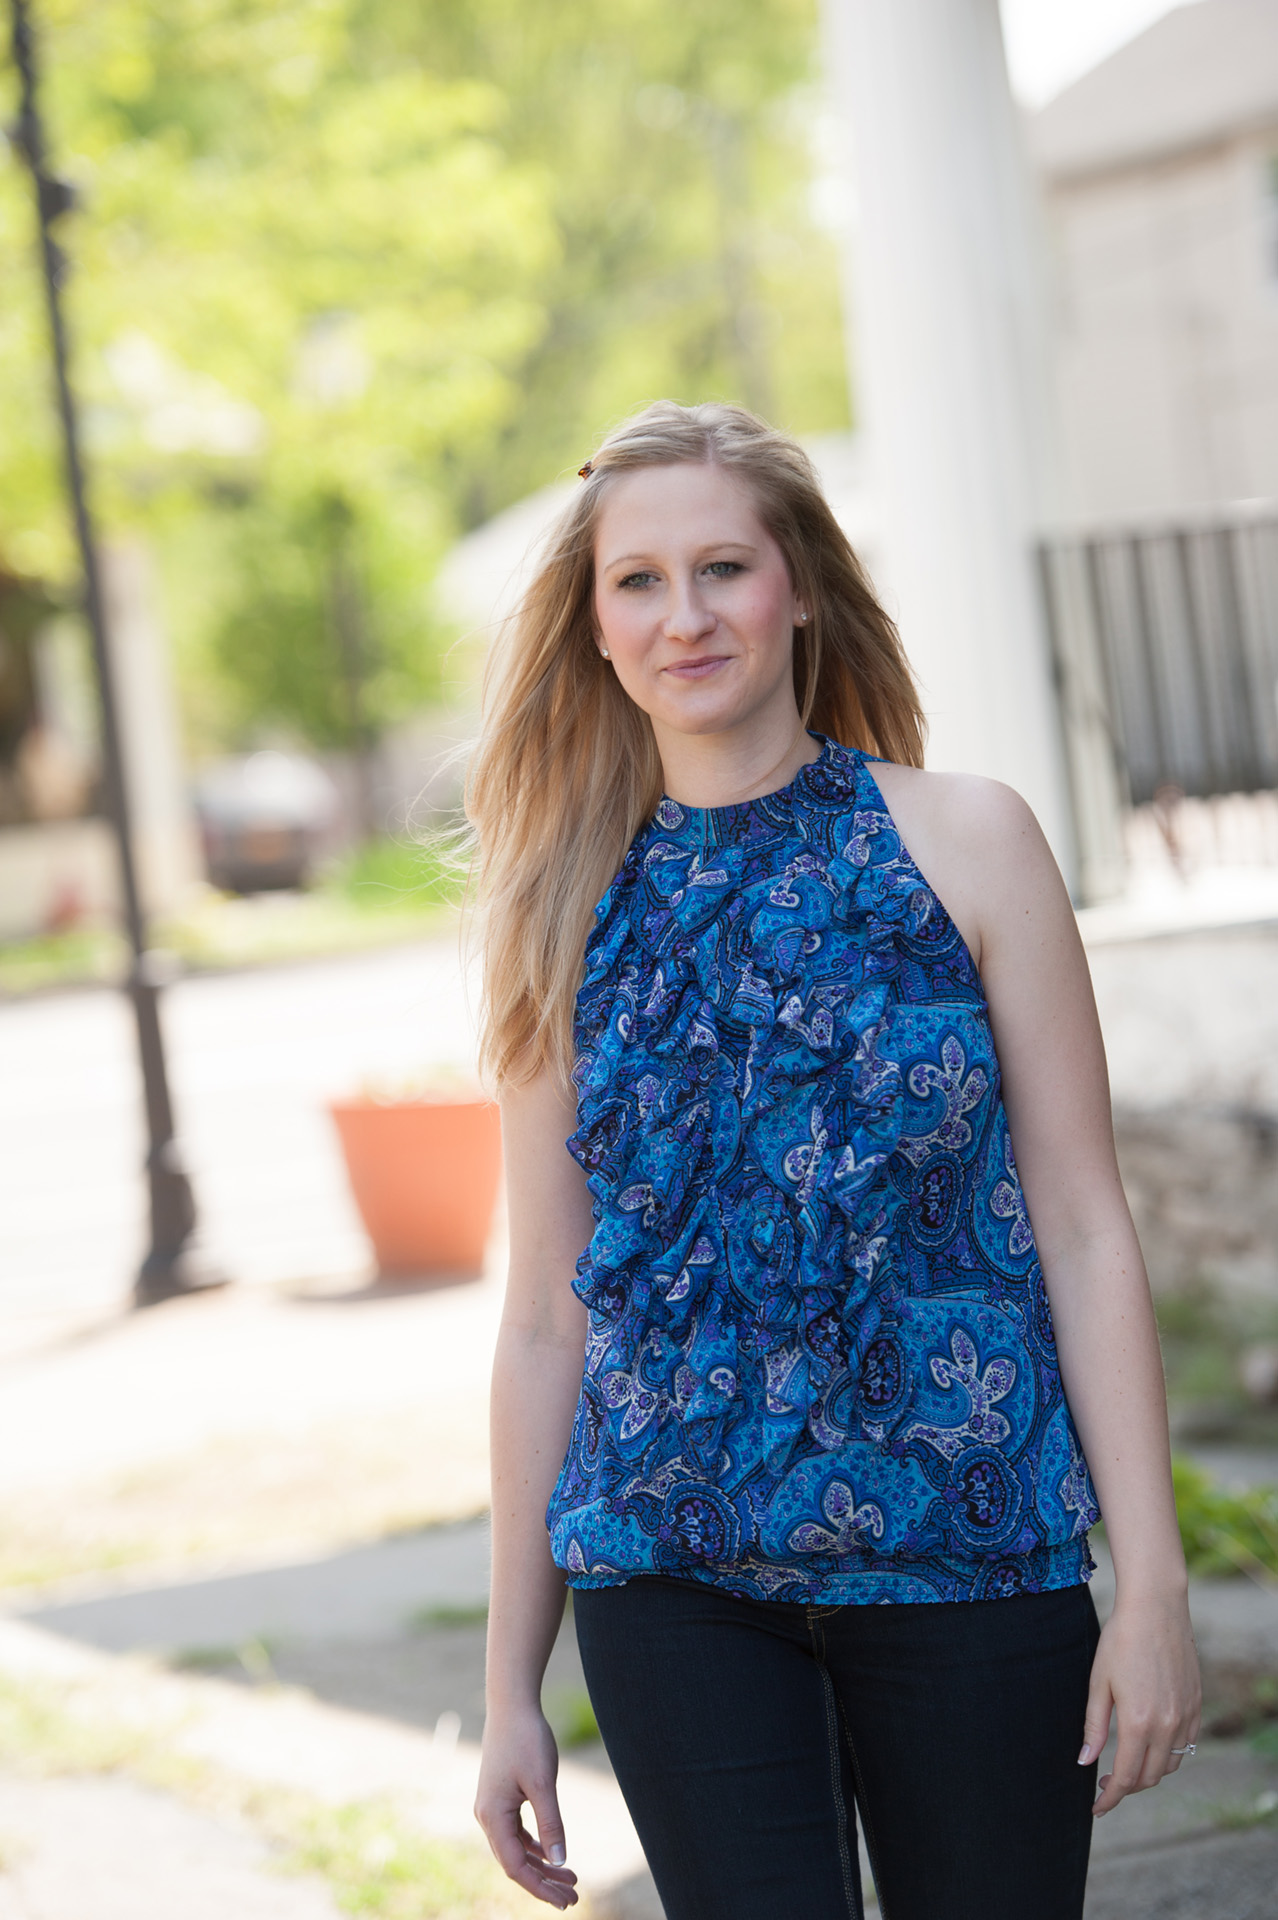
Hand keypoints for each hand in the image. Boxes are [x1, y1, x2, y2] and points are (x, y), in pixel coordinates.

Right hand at [475, 1704, 578, 1907]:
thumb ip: (551, 1824)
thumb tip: (560, 1862)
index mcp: (493, 1816)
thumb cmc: (527, 1740)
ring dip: (541, 1866)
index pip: (515, 1867)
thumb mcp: (543, 1783)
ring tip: (570, 1880)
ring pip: (516, 1849)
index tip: (565, 1901)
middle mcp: (487, 1817)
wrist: (511, 1705)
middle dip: (543, 1882)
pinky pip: (516, 1833)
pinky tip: (552, 1855)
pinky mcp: (500, 1798)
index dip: (540, 1888)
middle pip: (515, 1863)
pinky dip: (534, 1847)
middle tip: (573, 1898)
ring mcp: (492, 1808)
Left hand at [1079, 1591, 1201, 1815]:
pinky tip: (1150, 1745)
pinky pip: (1185, 1745)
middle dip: (1127, 1788)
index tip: (1097, 1807)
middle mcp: (1167, 1725)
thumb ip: (1093, 1726)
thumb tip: (1085, 1762)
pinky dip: (1167, 1755)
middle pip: (1149, 1777)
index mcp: (1138, 1722)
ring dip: (1148, 1773)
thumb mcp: (1098, 1682)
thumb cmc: (1121, 1641)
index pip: (1126, 1777)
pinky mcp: (1195, 1706)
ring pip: (1170, 1765)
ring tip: (1125, 1764)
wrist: (1156, 1609)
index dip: (1110, 1798)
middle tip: (1105, 1784)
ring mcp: (1185, 1716)